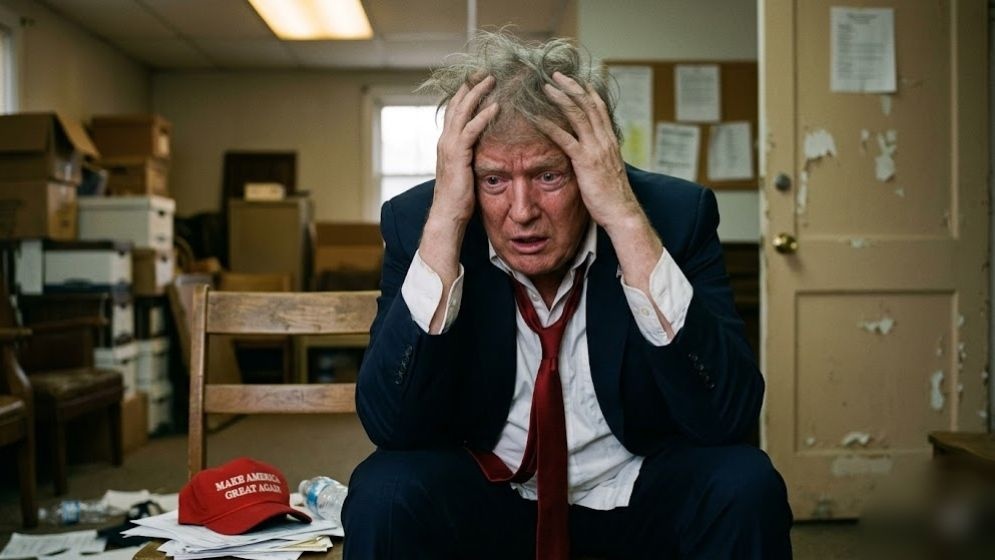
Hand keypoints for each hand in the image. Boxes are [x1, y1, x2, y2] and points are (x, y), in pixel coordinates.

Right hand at [430, 76, 499, 225]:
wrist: (448, 214)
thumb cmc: (459, 198)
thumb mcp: (465, 170)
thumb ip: (471, 156)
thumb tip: (485, 150)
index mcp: (447, 142)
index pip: (455, 110)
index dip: (465, 93)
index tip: (478, 79)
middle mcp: (445, 140)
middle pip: (456, 104)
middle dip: (470, 85)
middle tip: (485, 70)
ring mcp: (449, 146)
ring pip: (462, 111)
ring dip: (478, 93)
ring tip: (492, 79)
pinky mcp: (458, 155)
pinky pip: (471, 130)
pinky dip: (483, 116)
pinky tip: (496, 106)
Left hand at [537, 72, 641, 229]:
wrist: (621, 212)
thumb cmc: (612, 196)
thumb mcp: (607, 171)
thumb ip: (598, 158)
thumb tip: (590, 154)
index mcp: (610, 141)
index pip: (599, 108)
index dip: (587, 92)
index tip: (576, 80)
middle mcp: (604, 140)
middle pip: (588, 104)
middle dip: (571, 87)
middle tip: (556, 74)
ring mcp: (596, 149)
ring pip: (577, 115)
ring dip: (560, 98)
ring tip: (545, 87)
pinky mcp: (585, 161)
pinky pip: (565, 138)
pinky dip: (550, 125)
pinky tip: (537, 118)